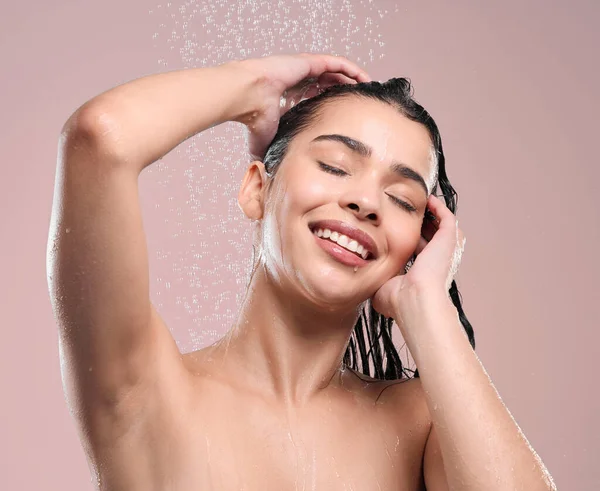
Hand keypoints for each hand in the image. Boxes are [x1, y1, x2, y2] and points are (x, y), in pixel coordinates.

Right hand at [235, 53, 370, 160]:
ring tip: (367, 90)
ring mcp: (306, 70)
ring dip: (352, 80)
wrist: (249, 98)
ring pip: (336, 72)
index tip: (344, 117)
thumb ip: (267, 154)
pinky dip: (352, 69)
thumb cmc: (254, 117)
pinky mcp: (310, 62)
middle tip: (359, 105)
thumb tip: (264, 175)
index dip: (331, 105)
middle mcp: (300, 81)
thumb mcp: (263, 142)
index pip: (316, 98)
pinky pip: (337, 63)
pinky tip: (364, 78)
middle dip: (344, 92)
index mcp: (291, 96)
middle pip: (329, 84)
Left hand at [372, 194, 465, 318]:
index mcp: (422, 271)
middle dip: (420, 224)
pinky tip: (427, 199)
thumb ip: (376, 279)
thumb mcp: (382, 287)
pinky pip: (447, 218)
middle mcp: (435, 260)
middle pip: (430, 236)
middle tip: (407, 212)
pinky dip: (439, 207)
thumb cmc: (398, 299)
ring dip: (431, 214)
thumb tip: (365, 278)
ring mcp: (444, 250)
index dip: (408, 238)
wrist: (413, 298)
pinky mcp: (449, 239)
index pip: (418, 250)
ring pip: (441, 226)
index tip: (395, 227)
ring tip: (419, 202)